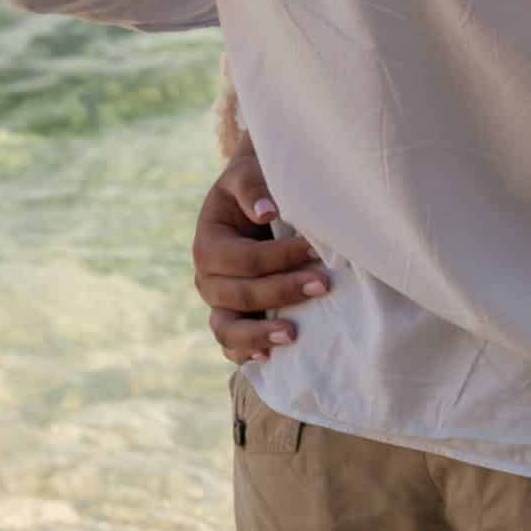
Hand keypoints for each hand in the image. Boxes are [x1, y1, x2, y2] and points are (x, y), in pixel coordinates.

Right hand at [191, 133, 329, 364]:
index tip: (318, 251)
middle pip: (239, 295)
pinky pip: (231, 345)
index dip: (280, 258)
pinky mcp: (233, 318)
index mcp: (208, 243)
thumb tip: (267, 213)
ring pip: (227, 329)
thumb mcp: (249, 174)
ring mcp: (218, 303)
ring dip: (259, 334)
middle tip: (323, 286)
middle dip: (282, 291)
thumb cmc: (256, 186)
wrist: (255, 202)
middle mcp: (208, 278)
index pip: (243, 260)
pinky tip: (271, 356)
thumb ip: (253, 189)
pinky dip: (246, 353)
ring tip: (292, 334)